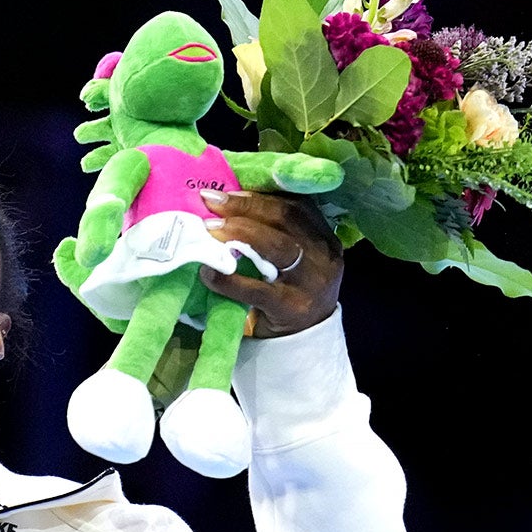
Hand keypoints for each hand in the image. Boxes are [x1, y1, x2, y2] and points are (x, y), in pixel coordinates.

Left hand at [196, 190, 342, 337]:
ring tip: (209, 230)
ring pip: (277, 247)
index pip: (296, 204)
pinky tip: (208, 272)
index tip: (225, 190)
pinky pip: (257, 289)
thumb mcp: (294, 257)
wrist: (302, 342)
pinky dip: (228, 279)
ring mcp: (311, 282)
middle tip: (210, 202)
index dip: (259, 194)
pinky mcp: (292, 307)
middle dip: (245, 206)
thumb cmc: (288, 290)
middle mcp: (324, 255)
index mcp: (324, 236)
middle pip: (286, 218)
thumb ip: (274, 231)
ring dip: (239, 233)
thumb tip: (225, 202)